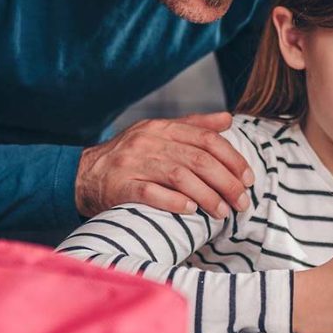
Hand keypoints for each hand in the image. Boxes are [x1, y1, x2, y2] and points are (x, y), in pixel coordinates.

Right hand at [75, 112, 253, 217]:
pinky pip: (150, 193)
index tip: (249, 178)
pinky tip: (191, 210)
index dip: (232, 159)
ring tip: (223, 212)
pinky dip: (173, 201)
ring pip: (179, 176)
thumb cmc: (130, 157)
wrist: (83, 175)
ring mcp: (132, 163)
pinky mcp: (119, 186)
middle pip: (198, 159)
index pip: (207, 140)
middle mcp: (148, 142)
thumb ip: (194, 127)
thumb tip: (228, 119)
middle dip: (226, 182)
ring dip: (207, 195)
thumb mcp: (159, 135)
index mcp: (162, 128)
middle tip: (242, 201)